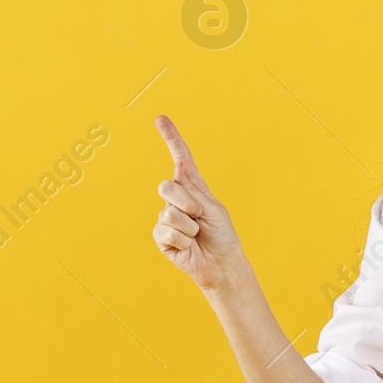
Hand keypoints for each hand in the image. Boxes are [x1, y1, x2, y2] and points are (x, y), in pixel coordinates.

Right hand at [153, 115, 247, 291]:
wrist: (222, 263)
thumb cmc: (222, 235)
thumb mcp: (213, 208)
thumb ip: (193, 192)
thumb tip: (177, 171)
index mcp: (192, 188)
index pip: (180, 159)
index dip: (171, 138)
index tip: (160, 119)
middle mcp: (176, 200)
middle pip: (167, 186)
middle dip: (187, 202)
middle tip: (199, 217)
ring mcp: (166, 218)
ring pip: (170, 212)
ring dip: (190, 226)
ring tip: (197, 234)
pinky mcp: (161, 237)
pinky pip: (168, 232)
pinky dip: (184, 240)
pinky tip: (189, 246)